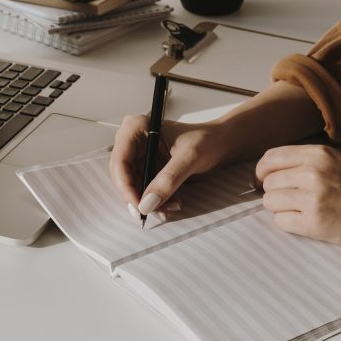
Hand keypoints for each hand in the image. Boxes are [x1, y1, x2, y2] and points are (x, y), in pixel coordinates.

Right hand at [109, 115, 224, 217]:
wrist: (220, 144)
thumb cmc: (207, 140)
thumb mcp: (189, 157)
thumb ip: (168, 179)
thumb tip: (148, 203)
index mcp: (137, 127)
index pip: (120, 160)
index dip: (126, 186)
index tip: (140, 206)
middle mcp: (133, 141)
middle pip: (122, 176)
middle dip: (138, 197)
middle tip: (155, 212)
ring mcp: (139, 156)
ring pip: (132, 187)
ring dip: (149, 202)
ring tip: (171, 207)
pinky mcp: (147, 168)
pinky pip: (143, 190)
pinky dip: (155, 201)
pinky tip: (172, 203)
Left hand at [256, 144, 340, 250]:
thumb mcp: (336, 162)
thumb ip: (305, 162)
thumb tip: (269, 171)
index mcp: (318, 154)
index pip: (270, 157)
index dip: (262, 171)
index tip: (262, 180)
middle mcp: (312, 172)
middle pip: (267, 181)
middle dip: (273, 192)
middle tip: (288, 199)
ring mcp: (312, 198)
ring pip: (270, 202)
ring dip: (280, 208)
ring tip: (300, 210)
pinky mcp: (314, 223)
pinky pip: (280, 222)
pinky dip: (288, 223)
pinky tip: (305, 222)